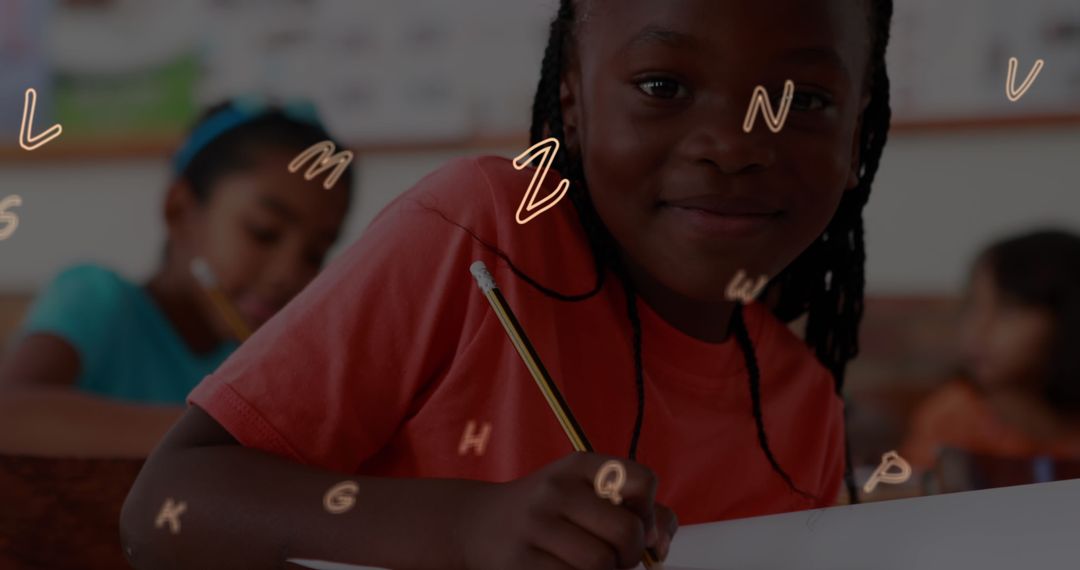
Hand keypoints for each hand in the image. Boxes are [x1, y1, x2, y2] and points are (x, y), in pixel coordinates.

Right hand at [459, 452, 678, 569]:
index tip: (639, 526)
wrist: (477, 524)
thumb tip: (659, 544)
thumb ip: (635, 509)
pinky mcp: (521, 562)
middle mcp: (556, 489)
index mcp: (579, 465)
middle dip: (631, 555)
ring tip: (590, 565)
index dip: (650, 512)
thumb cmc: (549, 513)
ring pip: (601, 564)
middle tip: (617, 558)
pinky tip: (567, 569)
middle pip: (626, 533)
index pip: (642, 481)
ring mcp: (536, 526)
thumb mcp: (585, 493)